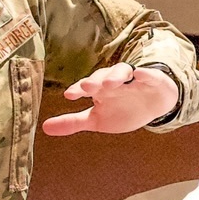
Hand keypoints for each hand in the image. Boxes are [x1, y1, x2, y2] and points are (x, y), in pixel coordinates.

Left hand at [42, 63, 179, 136]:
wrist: (154, 106)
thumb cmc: (123, 109)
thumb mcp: (97, 119)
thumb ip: (73, 122)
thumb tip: (44, 128)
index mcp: (100, 90)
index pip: (87, 87)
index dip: (78, 89)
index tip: (69, 95)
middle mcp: (114, 81)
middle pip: (103, 76)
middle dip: (96, 80)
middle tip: (88, 87)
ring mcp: (133, 79)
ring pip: (123, 72)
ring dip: (116, 75)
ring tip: (110, 82)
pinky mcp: (153, 80)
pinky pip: (149, 75)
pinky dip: (145, 74)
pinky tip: (139, 74)